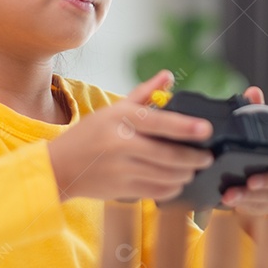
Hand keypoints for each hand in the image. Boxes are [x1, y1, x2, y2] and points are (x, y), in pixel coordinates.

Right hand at [46, 71, 214, 201]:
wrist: (59, 167)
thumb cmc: (90, 135)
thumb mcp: (114, 110)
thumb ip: (144, 93)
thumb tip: (168, 76)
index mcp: (120, 118)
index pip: (159, 122)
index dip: (185, 127)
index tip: (206, 130)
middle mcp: (120, 143)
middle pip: (167, 154)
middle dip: (194, 158)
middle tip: (207, 157)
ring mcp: (121, 169)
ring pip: (165, 175)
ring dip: (185, 174)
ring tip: (193, 169)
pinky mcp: (121, 189)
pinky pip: (156, 191)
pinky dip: (172, 188)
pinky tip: (177, 182)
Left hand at [219, 86, 267, 216]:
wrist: (255, 177)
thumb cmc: (264, 149)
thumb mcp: (261, 129)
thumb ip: (260, 110)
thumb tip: (253, 92)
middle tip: (252, 181)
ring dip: (249, 196)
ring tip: (231, 194)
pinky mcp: (266, 204)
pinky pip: (257, 207)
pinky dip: (242, 204)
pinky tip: (228, 199)